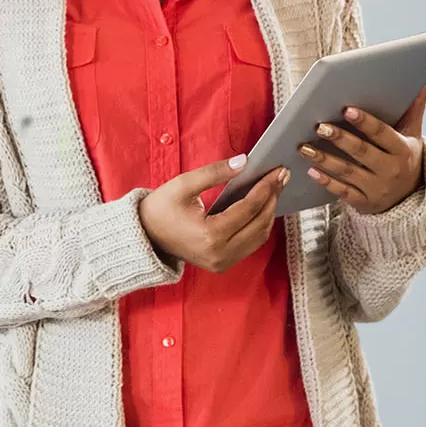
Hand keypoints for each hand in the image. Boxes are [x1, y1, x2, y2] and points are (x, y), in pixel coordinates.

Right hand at [138, 157, 288, 273]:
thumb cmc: (160, 209)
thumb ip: (215, 172)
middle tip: (281, 177)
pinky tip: (261, 207)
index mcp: (210, 235)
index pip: (249, 209)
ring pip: (260, 237)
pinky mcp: (223, 264)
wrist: (144, 235)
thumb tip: (245, 162)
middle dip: (273, 198)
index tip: (276, 171)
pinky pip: (251, 244)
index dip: (265, 188)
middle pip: (260, 224)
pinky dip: (259, 225)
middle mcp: (220, 254)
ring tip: (273, 190)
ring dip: (269, 212)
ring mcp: (222, 262)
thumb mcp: (183, 184)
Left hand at [299, 72, 425, 213]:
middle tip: (319, 125)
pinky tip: (310, 171)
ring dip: (324, 159)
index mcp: (403, 150)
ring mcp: (377, 188)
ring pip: (348, 172)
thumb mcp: (413, 133)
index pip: (383, 134)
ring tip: (303, 147)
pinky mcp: (363, 202)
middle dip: (340, 138)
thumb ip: (416, 104)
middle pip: (362, 152)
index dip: (366, 122)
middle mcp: (391, 170)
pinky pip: (343, 193)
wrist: (408, 198)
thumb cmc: (405, 155)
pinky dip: (327, 182)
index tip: (347, 109)